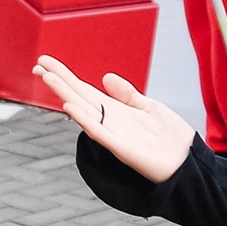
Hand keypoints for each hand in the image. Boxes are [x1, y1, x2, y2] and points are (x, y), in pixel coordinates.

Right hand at [36, 56, 194, 182]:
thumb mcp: (149, 108)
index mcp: (115, 111)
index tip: (46, 63)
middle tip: (38, 64)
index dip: (65, 76)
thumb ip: (128, 94)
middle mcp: (109, 122)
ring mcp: (113, 135)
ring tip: (48, 77)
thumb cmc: (171, 139)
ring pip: (83, 111)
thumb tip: (105, 77)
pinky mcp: (121, 148)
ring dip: (65, 94)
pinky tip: (70, 108)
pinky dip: (84, 120)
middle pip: (78, 97)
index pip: (84, 90)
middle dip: (59, 81)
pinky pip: (98, 133)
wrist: (188, 163)